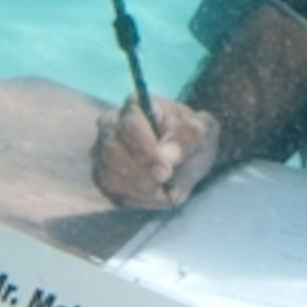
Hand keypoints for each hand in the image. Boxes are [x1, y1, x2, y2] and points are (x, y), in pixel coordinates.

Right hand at [92, 96, 218, 207]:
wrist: (184, 154)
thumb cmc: (193, 136)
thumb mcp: (204, 130)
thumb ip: (188, 137)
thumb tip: (167, 155)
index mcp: (135, 105)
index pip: (129, 125)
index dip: (145, 150)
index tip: (166, 171)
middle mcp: (110, 125)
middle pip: (112, 151)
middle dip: (142, 175)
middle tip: (167, 186)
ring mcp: (102, 152)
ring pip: (109, 176)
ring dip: (142, 190)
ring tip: (168, 190)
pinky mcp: (103, 177)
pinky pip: (113, 194)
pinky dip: (139, 200)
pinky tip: (158, 195)